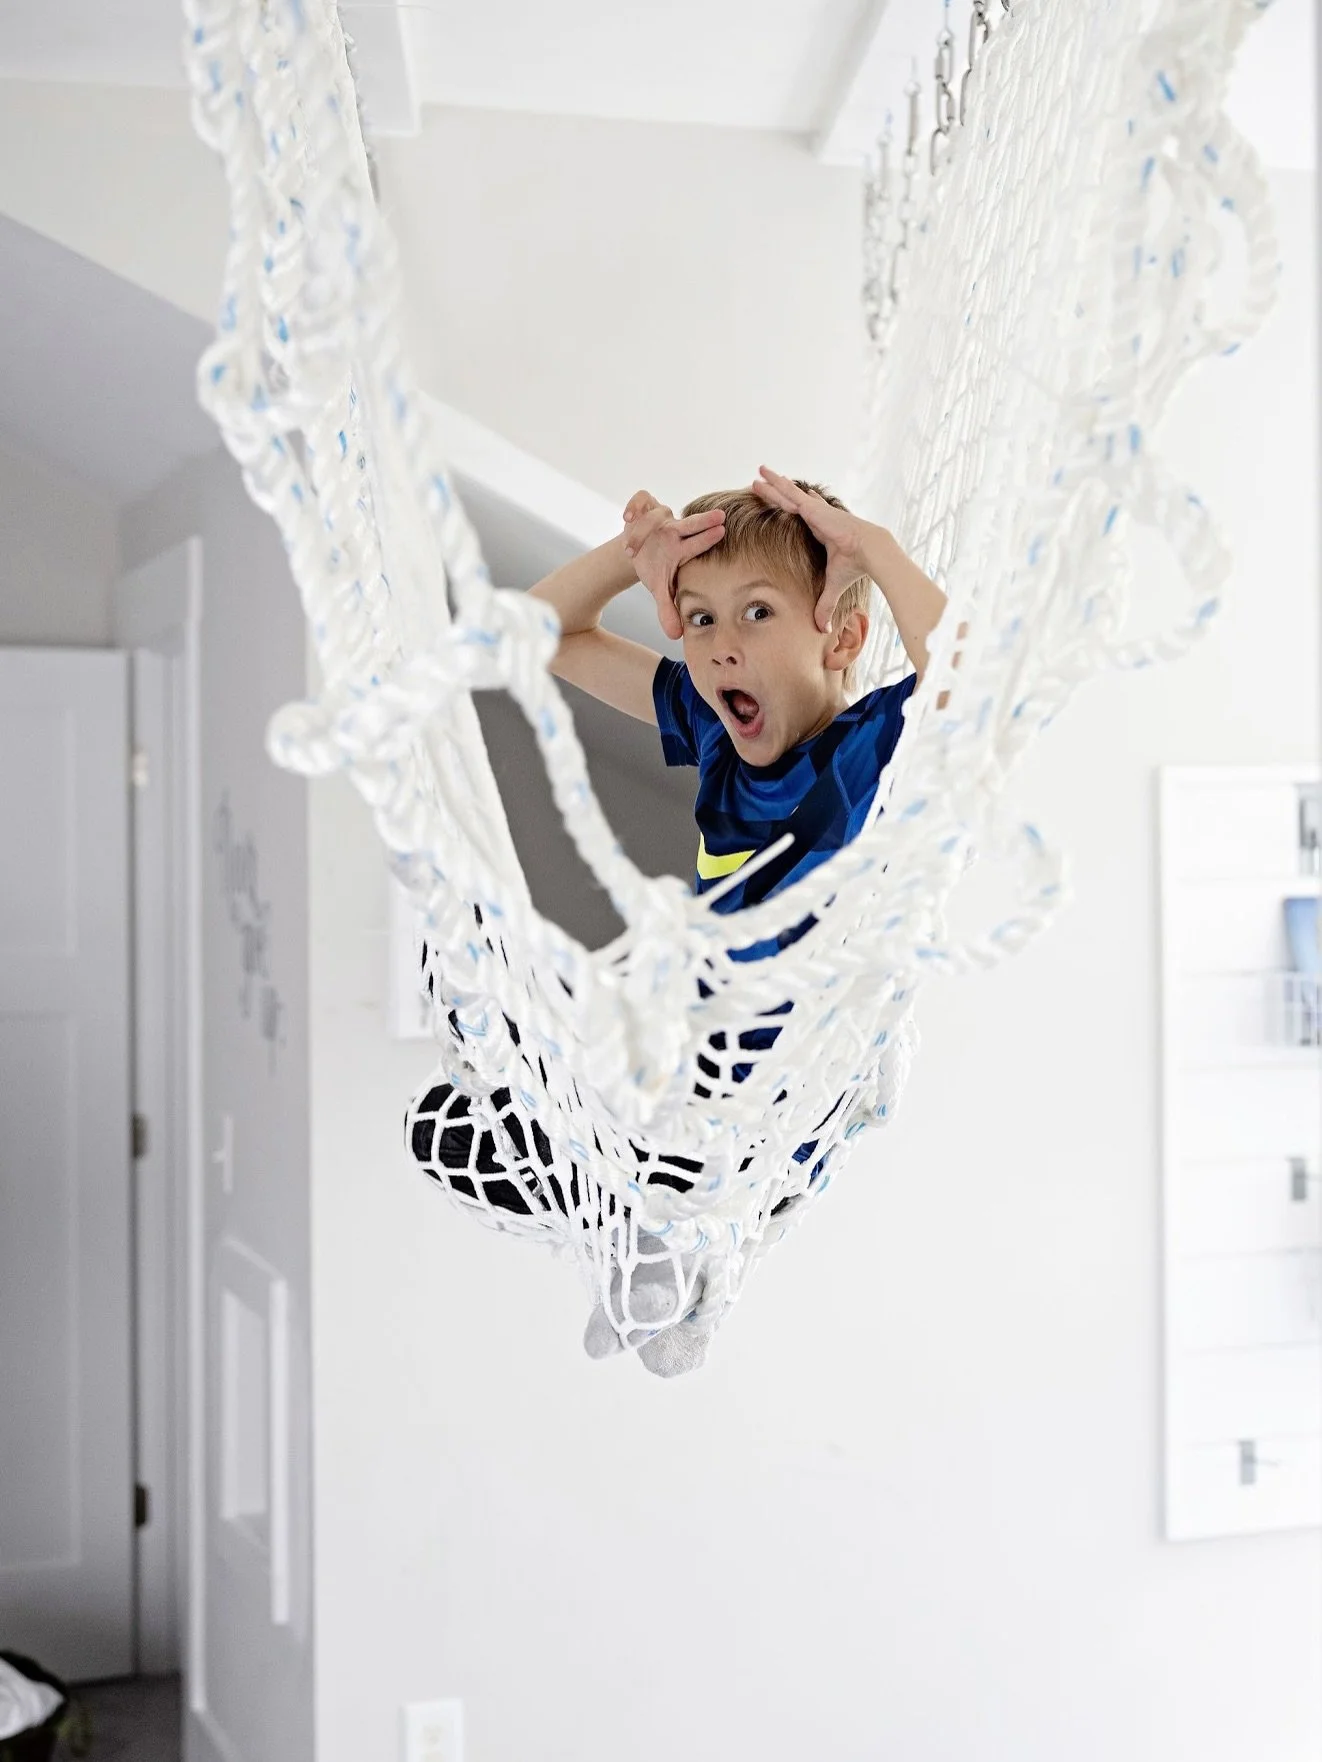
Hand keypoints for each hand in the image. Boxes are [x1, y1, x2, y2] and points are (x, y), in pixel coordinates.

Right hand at [621, 491, 725, 639]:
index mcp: (682, 549)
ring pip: (657, 515)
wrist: (636, 546)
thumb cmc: (654, 567)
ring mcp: (659, 515)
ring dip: (642, 531)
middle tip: (720, 517)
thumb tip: (675, 636)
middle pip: (690, 523)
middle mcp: (674, 530)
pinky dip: (634, 505)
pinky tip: (627, 517)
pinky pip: (641, 498)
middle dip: (703, 520)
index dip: (707, 539)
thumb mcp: (659, 588)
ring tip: (629, 549)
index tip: (721, 533)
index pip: (697, 544)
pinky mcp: (643, 504)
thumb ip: (667, 609)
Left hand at [750, 465, 868, 631]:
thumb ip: (825, 604)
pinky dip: (776, 485)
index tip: (786, 503)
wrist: (870, 552)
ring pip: (787, 494)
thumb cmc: (856, 565)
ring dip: (773, 483)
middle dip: (777, 492)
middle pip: (790, 502)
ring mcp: (814, 510)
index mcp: (821, 530)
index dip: (793, 509)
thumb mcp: (834, 586)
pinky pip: (789, 494)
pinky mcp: (813, 509)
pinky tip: (764, 475)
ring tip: (757, 472)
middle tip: (761, 483)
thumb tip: (823, 630)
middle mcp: (817, 517)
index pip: (802, 517)